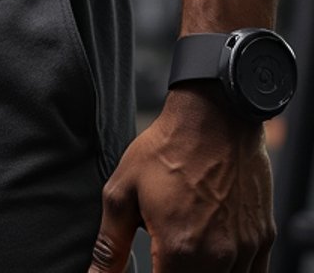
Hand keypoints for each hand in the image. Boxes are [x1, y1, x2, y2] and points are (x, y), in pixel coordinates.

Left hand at [87, 85, 274, 270]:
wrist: (214, 116)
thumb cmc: (167, 148)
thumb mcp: (123, 192)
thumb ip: (110, 244)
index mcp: (179, 250)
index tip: (150, 263)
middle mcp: (217, 257)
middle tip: (165, 252)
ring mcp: (245, 250)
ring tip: (187, 246)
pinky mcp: (263, 239)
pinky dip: (232, 272)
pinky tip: (214, 253)